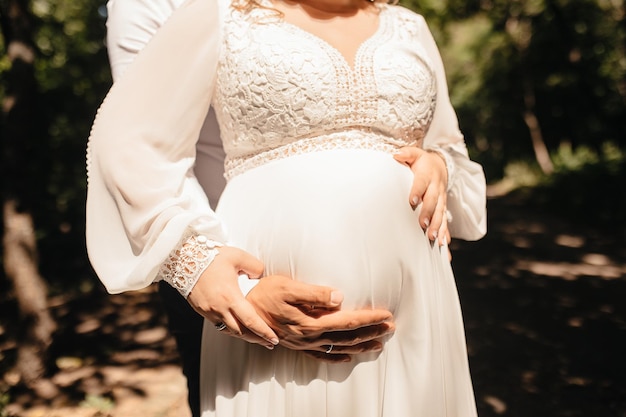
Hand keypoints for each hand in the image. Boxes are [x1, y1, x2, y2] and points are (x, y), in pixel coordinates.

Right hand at [187, 246, 278, 348]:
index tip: (274, 339)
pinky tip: (239, 327)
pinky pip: (218, 324)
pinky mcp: (201, 310)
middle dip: (257, 339)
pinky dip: (231, 328)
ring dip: (244, 336)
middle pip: (241, 332)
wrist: (183, 258)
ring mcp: (209, 311)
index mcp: (230, 296)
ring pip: (228, 331)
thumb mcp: (238, 256)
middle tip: (270, 343)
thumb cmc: (212, 256)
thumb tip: (260, 276)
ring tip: (256, 338)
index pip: (251, 320)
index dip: (264, 332)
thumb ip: (255, 266)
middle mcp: (219, 308)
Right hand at [247, 275, 394, 362]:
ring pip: (339, 347)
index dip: (368, 318)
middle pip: (347, 336)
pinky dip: (337, 357)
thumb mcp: (288, 287)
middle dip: (371, 332)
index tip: (386, 315)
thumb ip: (315, 293)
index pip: (347, 320)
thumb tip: (340, 297)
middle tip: (391, 328)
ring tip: (379, 344)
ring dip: (360, 345)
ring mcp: (303, 343)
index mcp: (311, 322)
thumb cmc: (265, 293)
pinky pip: (322, 355)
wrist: (242, 309)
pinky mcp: (297, 344)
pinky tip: (348, 358)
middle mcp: (309, 336)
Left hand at [393, 147, 450, 246]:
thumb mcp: (415, 154)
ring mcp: (442, 199)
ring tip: (433, 238)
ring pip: (441, 214)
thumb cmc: (422, 162)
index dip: (417, 191)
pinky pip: (445, 222)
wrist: (441, 166)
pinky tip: (443, 245)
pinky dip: (445, 233)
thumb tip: (396, 154)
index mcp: (428, 175)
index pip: (422, 183)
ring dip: (438, 226)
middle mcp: (437, 188)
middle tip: (423, 225)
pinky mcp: (443, 208)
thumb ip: (406, 153)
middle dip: (429, 213)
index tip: (412, 201)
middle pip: (433, 201)